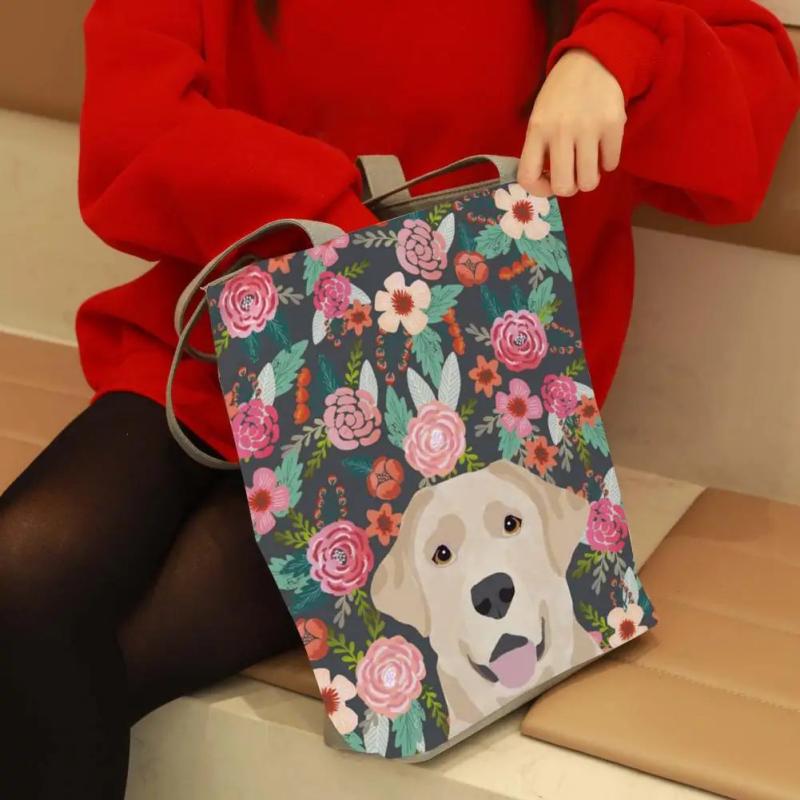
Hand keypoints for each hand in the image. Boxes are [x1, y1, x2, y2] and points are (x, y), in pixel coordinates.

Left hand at [519, 49, 625, 196]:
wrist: (593, 59)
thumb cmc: (562, 95)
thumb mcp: (540, 117)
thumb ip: (540, 148)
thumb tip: (550, 185)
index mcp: (537, 129)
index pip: (528, 177)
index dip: (538, 190)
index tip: (548, 183)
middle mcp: (560, 130)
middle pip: (563, 187)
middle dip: (570, 188)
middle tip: (574, 175)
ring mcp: (588, 128)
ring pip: (589, 182)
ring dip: (590, 178)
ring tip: (589, 163)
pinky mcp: (613, 125)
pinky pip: (611, 164)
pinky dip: (608, 161)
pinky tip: (604, 147)